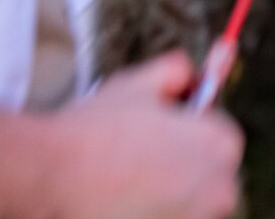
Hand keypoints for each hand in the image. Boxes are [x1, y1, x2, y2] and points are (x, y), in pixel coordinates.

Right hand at [51, 55, 243, 218]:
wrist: (51, 179)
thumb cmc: (96, 133)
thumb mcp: (138, 84)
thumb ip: (175, 70)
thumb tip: (190, 72)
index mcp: (222, 145)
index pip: (219, 131)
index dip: (187, 127)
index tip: (160, 131)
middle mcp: (221, 190)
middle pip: (208, 171)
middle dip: (181, 162)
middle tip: (138, 156)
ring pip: (188, 201)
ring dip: (167, 192)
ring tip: (125, 181)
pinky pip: (169, 217)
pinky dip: (152, 211)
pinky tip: (120, 201)